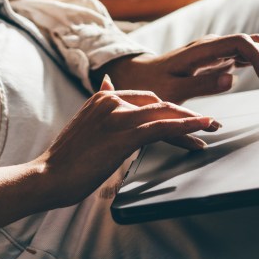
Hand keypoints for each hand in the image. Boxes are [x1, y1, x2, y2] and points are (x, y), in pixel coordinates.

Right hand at [0, 77, 220, 224]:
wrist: (48, 176)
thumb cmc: (66, 159)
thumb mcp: (84, 122)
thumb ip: (99, 103)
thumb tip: (105, 82)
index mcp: (102, 97)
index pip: (144, 97)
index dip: (167, 107)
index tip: (184, 115)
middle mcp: (111, 100)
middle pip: (158, 102)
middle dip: (184, 111)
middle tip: (206, 121)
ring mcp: (118, 116)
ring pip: (164, 113)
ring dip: (191, 118)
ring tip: (211, 124)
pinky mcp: (124, 135)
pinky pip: (162, 127)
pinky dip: (185, 126)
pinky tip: (200, 127)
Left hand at [101, 33, 258, 102]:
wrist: (137, 76)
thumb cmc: (151, 83)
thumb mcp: (172, 89)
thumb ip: (201, 84)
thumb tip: (232, 79)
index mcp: (203, 49)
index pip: (241, 42)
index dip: (258, 58)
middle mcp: (214, 45)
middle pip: (255, 43)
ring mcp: (218, 51)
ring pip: (255, 50)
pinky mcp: (219, 60)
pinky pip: (248, 59)